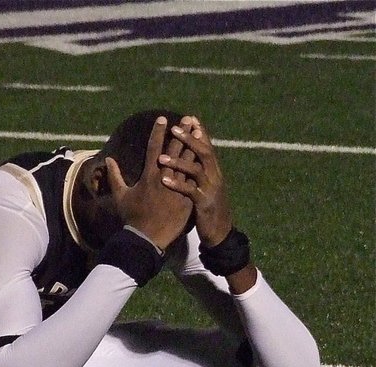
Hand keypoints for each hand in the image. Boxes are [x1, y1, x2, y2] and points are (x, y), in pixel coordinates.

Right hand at [106, 116, 192, 249]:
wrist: (147, 238)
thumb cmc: (132, 217)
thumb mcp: (120, 196)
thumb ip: (115, 176)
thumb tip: (108, 159)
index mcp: (148, 176)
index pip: (153, 148)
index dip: (158, 132)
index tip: (163, 118)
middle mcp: (164, 178)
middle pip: (175, 151)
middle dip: (182, 133)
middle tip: (188, 119)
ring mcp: (177, 188)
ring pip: (189, 162)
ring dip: (195, 146)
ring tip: (201, 132)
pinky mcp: (187, 198)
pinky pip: (196, 180)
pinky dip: (202, 168)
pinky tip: (208, 158)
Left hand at [159, 116, 232, 245]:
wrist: (220, 233)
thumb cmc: (208, 208)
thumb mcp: (205, 187)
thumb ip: (198, 172)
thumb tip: (189, 158)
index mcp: (213, 171)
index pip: (207, 146)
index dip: (200, 132)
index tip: (189, 117)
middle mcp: (214, 176)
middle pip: (204, 152)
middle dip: (189, 139)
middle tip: (174, 128)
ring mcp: (210, 189)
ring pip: (196, 170)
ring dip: (179, 162)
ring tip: (161, 157)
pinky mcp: (204, 204)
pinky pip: (190, 192)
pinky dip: (177, 185)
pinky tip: (164, 181)